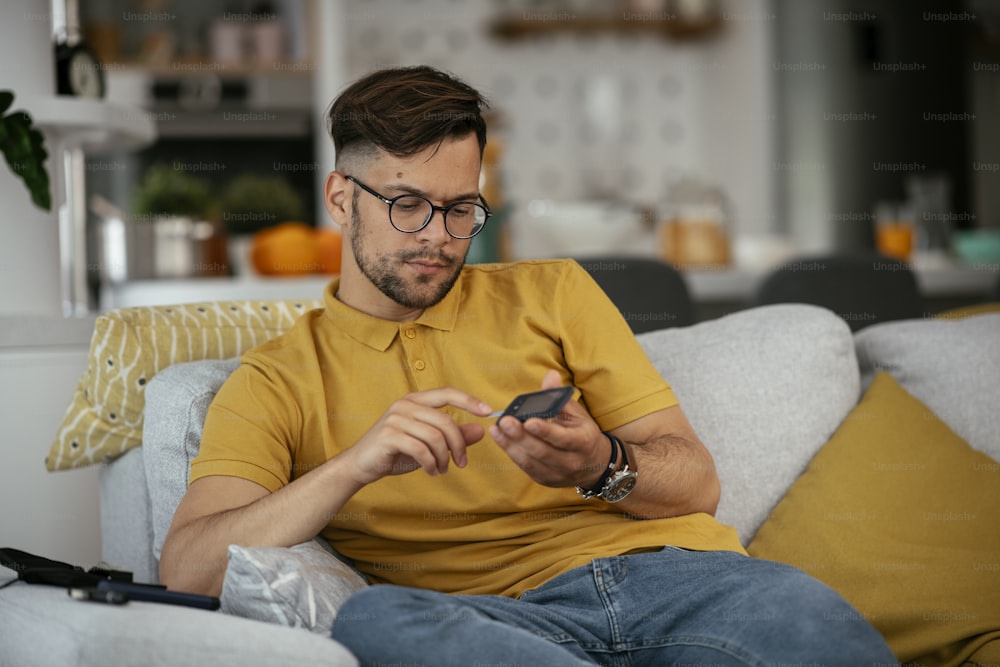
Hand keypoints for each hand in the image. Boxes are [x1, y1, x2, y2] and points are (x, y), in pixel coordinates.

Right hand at [342, 388, 492, 485]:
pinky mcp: (389, 435)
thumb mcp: (428, 443)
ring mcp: (395, 419)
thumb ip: (453, 435)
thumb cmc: (395, 452)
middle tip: (461, 463)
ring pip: (435, 437)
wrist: (360, 464)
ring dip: (444, 458)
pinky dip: (431, 463)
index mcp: (415, 400)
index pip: (447, 393)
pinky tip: (432, 471)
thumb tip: (481, 430)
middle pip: (445, 421)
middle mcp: (405, 405)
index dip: (469, 400)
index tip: (489, 411)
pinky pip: (421, 449)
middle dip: (458, 445)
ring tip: (442, 469)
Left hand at [489, 370, 608, 488]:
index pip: (562, 438)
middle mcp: (571, 461)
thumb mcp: (576, 413)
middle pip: (542, 451)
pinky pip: (526, 467)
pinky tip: (501, 439)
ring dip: (511, 445)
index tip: (529, 421)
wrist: (594, 464)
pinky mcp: (545, 479)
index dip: (545, 431)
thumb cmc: (581, 431)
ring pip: (531, 461)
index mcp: (582, 442)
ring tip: (496, 430)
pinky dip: (512, 453)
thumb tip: (550, 375)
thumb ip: (559, 397)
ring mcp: (557, 474)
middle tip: (505, 422)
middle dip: (521, 437)